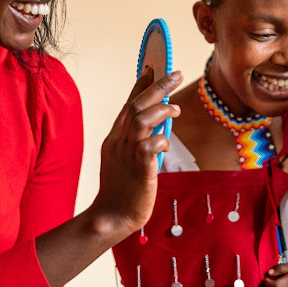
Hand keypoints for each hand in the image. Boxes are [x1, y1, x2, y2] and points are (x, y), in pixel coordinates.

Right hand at [90, 67, 181, 242]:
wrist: (110, 218)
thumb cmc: (122, 190)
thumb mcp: (126, 159)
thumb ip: (139, 142)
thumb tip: (159, 128)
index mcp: (115, 139)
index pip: (127, 105)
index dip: (140, 85)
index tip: (152, 68)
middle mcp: (119, 143)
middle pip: (135, 106)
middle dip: (156, 86)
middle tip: (175, 74)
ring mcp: (127, 156)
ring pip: (140, 120)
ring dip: (161, 110)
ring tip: (176, 109)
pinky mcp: (138, 171)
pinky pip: (148, 147)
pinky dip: (160, 140)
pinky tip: (166, 144)